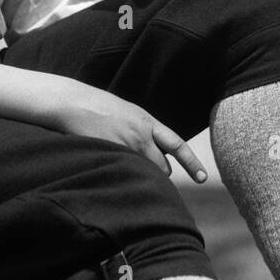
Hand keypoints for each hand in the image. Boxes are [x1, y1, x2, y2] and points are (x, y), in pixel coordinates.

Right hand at [55, 81, 207, 182]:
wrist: (75, 102)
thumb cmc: (98, 107)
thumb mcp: (128, 113)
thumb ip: (143, 130)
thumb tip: (153, 148)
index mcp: (147, 122)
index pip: (177, 144)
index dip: (192, 162)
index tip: (204, 177)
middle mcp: (141, 136)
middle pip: (162, 168)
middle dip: (157, 173)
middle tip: (142, 169)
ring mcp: (126, 147)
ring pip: (143, 173)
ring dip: (139, 176)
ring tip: (123, 166)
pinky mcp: (111, 155)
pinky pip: (124, 174)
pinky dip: (121, 176)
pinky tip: (110, 170)